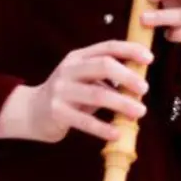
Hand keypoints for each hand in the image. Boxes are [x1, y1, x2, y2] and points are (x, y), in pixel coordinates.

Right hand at [2, 39, 153, 143]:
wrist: (31, 112)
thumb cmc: (68, 94)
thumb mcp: (84, 78)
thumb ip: (107, 76)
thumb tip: (140, 79)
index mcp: (79, 56)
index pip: (108, 47)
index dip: (130, 50)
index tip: (150, 58)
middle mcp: (69, 69)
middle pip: (103, 65)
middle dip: (128, 76)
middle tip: (145, 89)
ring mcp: (61, 90)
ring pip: (97, 93)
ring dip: (122, 103)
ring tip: (140, 112)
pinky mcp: (57, 112)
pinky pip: (85, 120)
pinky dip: (103, 127)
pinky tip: (117, 133)